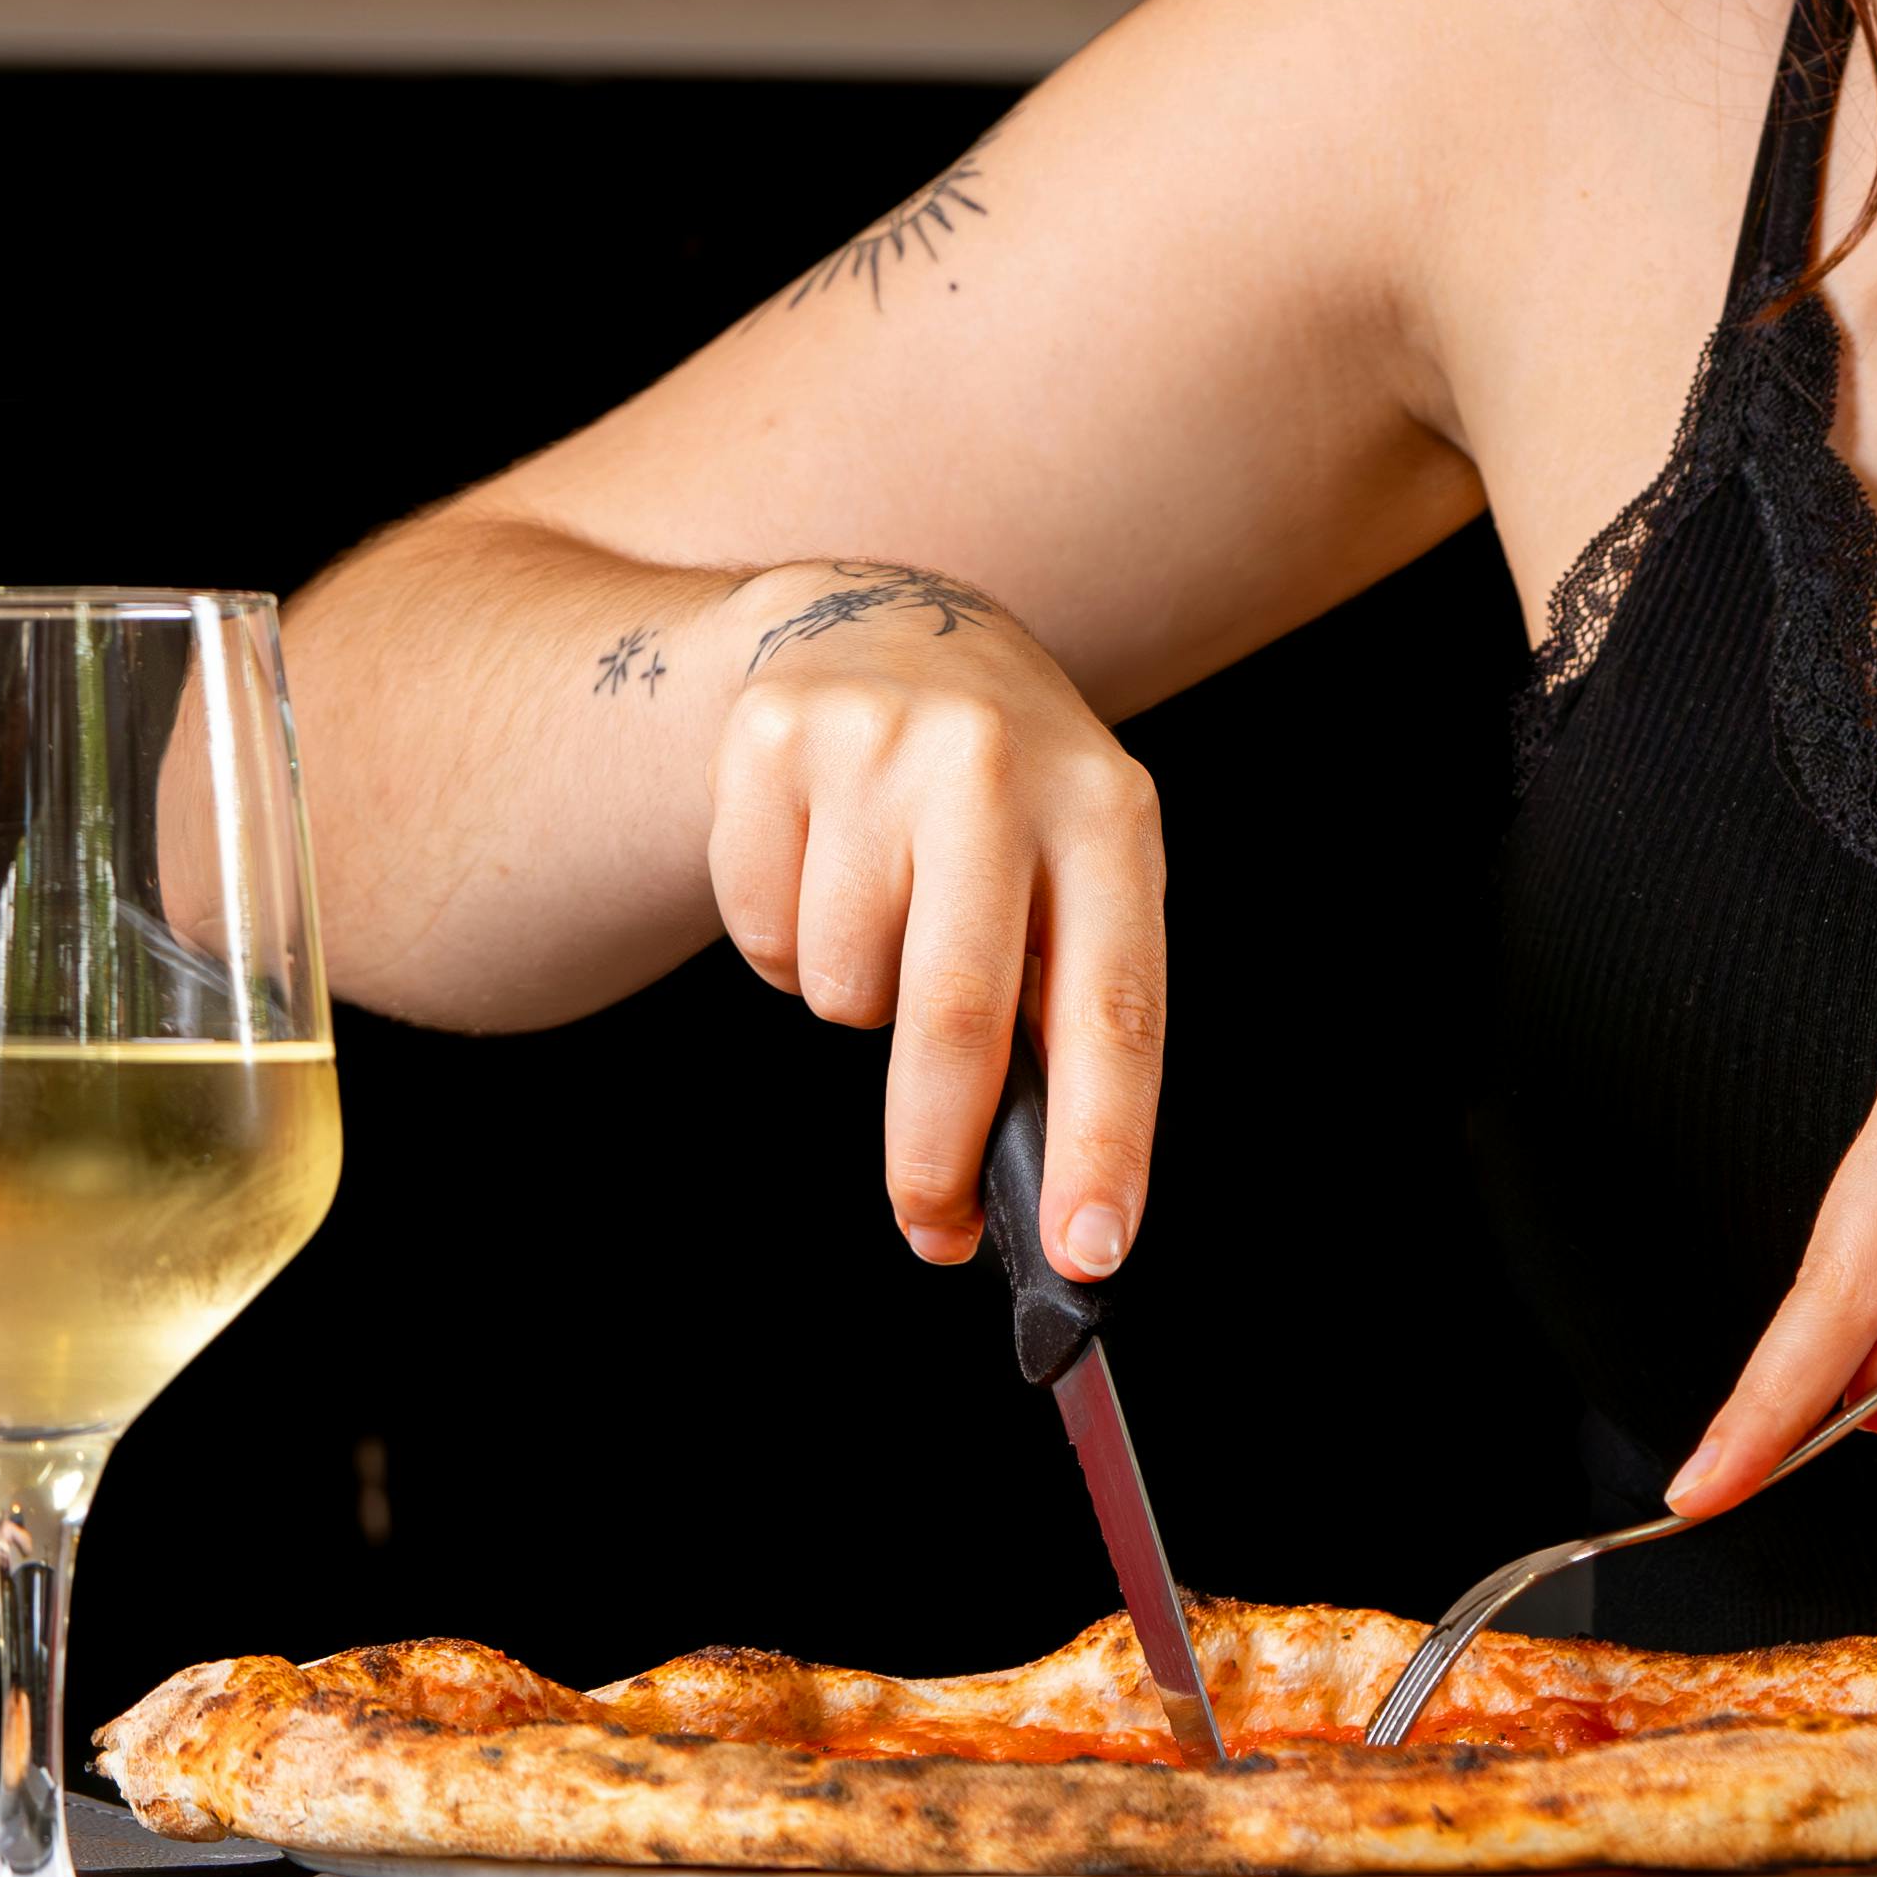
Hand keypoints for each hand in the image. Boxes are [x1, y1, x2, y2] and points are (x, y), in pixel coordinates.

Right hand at [703, 562, 1164, 1277]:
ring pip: (842, 986)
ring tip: (885, 913)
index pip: (1115, 1003)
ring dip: (856, 1001)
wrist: (882, 626)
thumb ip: (1065, 1003)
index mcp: (1107, 810)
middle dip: (938, 1153)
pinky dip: (784, 944)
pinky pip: (761, 935)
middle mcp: (997, 765)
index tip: (1091, 1251)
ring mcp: (879, 743)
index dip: (1105, 1139)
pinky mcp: (772, 740)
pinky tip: (821, 865)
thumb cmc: (1000, 798)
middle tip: (934, 1224)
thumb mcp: (1072, 863)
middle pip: (956, 1016)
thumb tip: (1051, 1192)